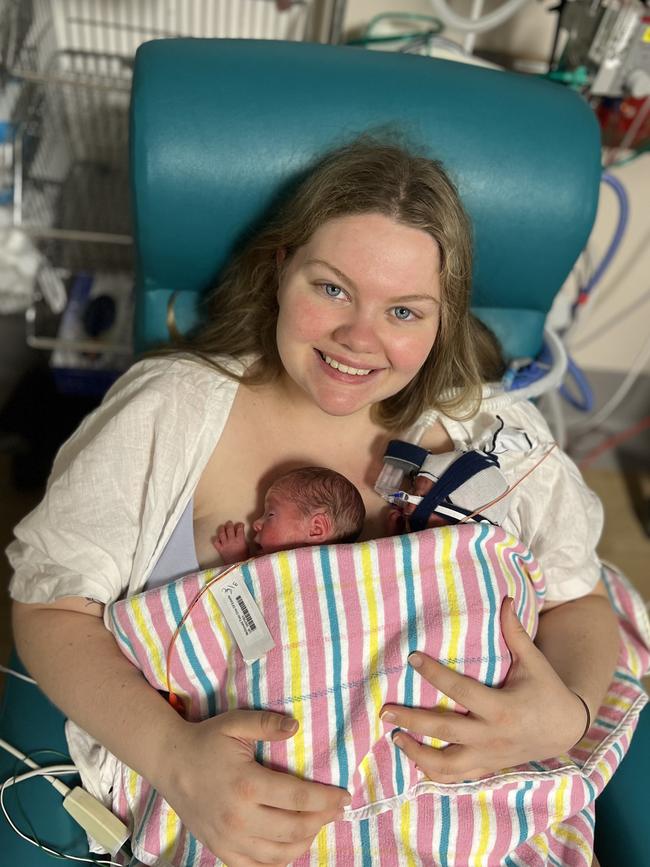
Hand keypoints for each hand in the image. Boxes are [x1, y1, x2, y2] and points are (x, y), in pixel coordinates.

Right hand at [154, 709, 350, 866]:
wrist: (169, 763)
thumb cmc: (206, 741)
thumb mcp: (236, 723)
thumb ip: (267, 723)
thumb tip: (296, 726)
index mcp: (247, 784)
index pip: (299, 800)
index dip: (327, 800)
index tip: (344, 796)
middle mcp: (239, 817)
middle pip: (295, 829)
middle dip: (323, 819)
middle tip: (336, 809)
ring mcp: (229, 838)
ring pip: (280, 854)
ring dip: (306, 841)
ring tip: (318, 824)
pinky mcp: (221, 850)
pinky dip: (280, 861)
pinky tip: (292, 845)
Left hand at [213, 520, 248, 563]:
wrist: (237, 565)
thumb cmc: (244, 557)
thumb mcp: (247, 547)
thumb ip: (244, 540)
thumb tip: (244, 535)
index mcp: (240, 540)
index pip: (239, 528)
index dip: (240, 525)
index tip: (240, 525)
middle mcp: (232, 540)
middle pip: (229, 529)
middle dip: (229, 524)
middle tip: (230, 523)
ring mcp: (225, 544)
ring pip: (221, 533)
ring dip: (222, 529)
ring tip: (222, 527)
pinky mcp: (220, 549)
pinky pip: (216, 542)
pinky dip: (216, 539)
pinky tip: (218, 538)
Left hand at [380, 598, 588, 782]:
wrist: (567, 729)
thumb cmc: (546, 689)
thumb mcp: (534, 661)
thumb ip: (516, 633)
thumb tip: (507, 599)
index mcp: (502, 708)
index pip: (460, 690)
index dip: (434, 673)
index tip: (412, 658)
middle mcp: (492, 736)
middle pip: (444, 730)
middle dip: (411, 721)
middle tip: (385, 711)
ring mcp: (489, 756)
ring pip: (446, 764)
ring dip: (417, 753)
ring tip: (395, 737)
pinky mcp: (488, 767)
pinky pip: (457, 776)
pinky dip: (434, 772)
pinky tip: (414, 760)